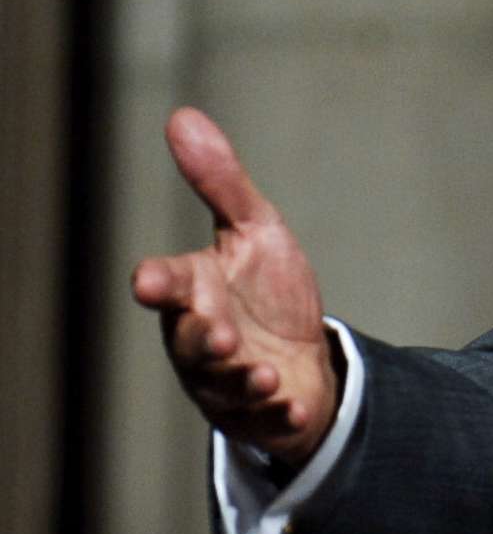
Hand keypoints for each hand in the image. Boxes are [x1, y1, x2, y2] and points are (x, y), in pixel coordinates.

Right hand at [130, 107, 339, 471]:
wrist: (303, 355)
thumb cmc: (268, 290)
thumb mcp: (255, 229)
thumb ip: (220, 183)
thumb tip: (182, 116)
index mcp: (195, 290)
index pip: (166, 283)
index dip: (157, 282)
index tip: (148, 281)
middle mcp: (201, 337)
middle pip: (191, 340)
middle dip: (204, 338)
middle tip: (223, 334)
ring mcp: (226, 380)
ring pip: (223, 383)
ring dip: (243, 379)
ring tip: (265, 372)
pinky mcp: (258, 411)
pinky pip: (264, 417)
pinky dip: (278, 412)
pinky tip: (295, 404)